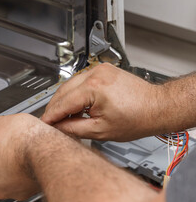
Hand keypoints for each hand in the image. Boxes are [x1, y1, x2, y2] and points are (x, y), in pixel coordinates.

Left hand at [0, 113, 49, 200]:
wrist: (48, 151)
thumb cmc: (24, 141)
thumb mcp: (1, 123)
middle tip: (3, 147)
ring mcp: (18, 191)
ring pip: (10, 179)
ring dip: (13, 167)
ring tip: (20, 150)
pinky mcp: (33, 190)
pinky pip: (26, 180)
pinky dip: (27, 171)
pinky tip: (32, 157)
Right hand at [41, 63, 163, 140]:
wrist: (157, 107)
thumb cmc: (138, 118)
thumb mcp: (101, 131)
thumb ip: (74, 129)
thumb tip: (58, 128)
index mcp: (94, 88)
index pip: (62, 103)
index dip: (51, 116)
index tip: (44, 124)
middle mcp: (95, 74)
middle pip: (62, 91)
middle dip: (54, 107)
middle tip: (51, 122)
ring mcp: (99, 70)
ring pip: (69, 84)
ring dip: (63, 100)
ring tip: (62, 116)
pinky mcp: (102, 70)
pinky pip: (79, 81)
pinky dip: (74, 93)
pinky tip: (74, 104)